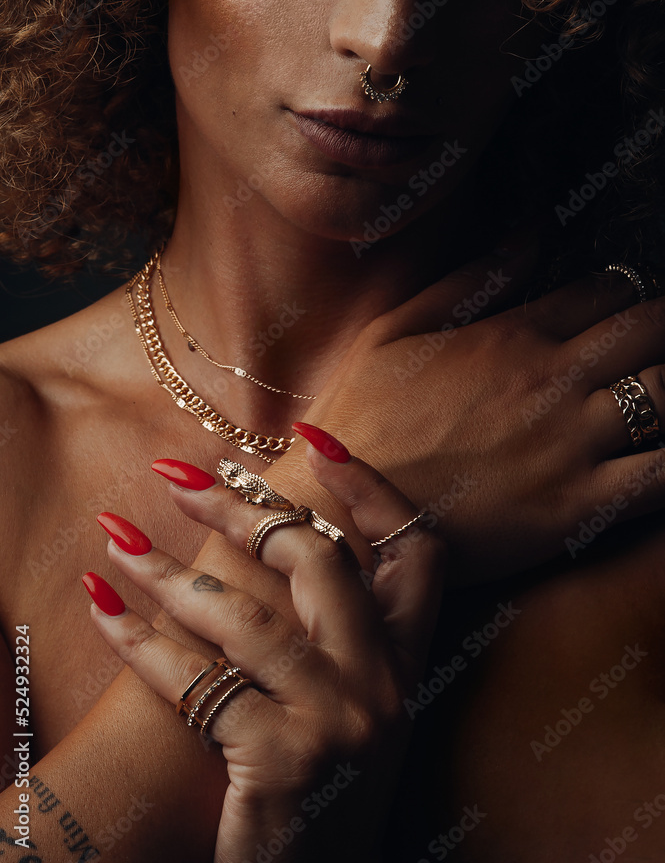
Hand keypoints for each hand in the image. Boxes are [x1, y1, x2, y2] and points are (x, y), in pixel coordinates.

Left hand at [83, 436, 445, 862]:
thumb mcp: (351, 706)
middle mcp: (386, 684)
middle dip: (244, 507)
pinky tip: (101, 603)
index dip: (371, 487)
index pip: (416, 549)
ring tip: (115, 536)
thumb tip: (271, 534)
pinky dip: (138, 639)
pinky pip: (196, 681)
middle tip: (180, 475)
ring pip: (244, 615)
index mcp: (408, 663)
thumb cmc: (322, 786)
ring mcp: (340, 721)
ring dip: (166, 568)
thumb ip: (332, 633)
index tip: (313, 437)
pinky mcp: (284, 761)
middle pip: (319, 560)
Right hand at [258, 249, 664, 583]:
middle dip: (664, 330)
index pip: (608, 292)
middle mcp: (552, 381)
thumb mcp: (395, 328)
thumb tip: (531, 229)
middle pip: (653, 332)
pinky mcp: (578, 508)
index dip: (628, 295)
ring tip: (656, 400)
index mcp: (512, 335)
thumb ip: (472, 278)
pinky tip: (660, 454)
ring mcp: (571, 444)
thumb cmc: (360, 418)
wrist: (342, 511)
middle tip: (656, 344)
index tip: (624, 309)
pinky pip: (662, 475)